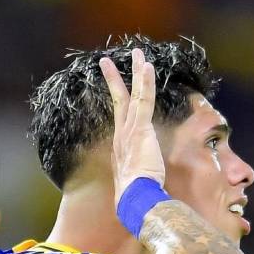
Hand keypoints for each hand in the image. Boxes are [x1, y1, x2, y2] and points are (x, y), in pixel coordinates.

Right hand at [99, 49, 165, 207]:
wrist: (134, 200)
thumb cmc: (135, 198)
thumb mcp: (134, 186)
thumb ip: (136, 181)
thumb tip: (140, 188)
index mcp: (119, 148)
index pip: (119, 121)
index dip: (119, 105)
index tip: (116, 94)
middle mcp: (121, 136)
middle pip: (118, 102)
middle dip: (114, 80)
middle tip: (106, 62)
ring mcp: (130, 130)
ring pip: (133, 95)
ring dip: (136, 73)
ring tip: (137, 53)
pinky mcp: (140, 128)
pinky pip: (144, 100)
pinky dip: (145, 82)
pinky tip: (147, 66)